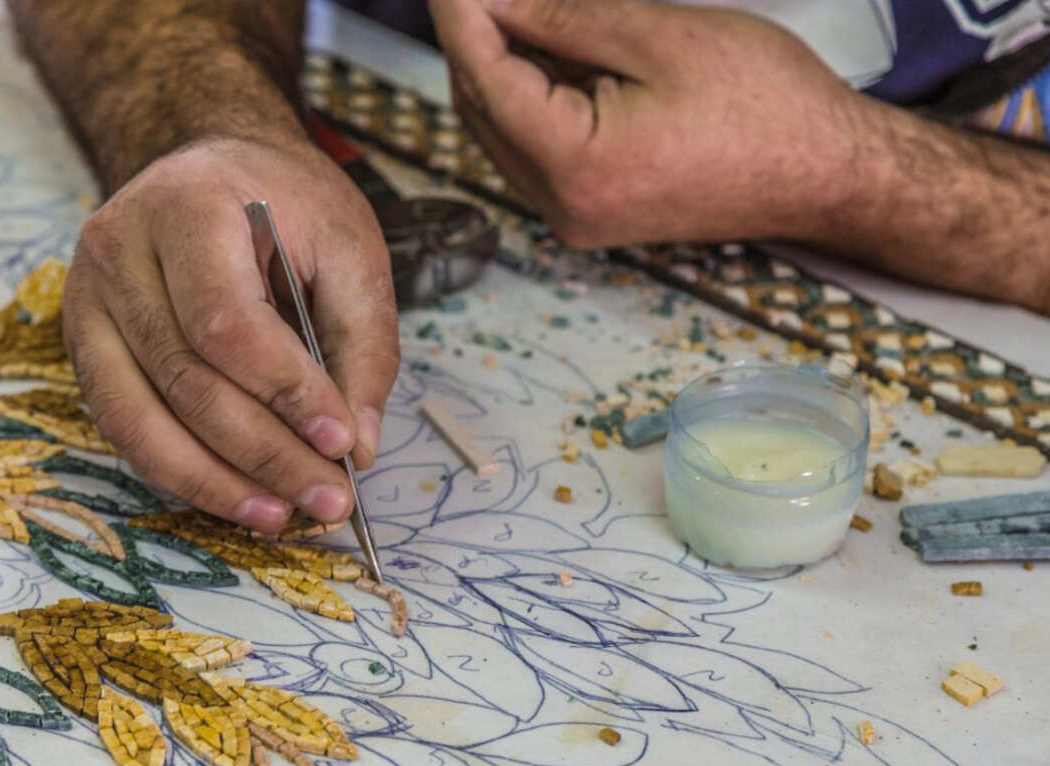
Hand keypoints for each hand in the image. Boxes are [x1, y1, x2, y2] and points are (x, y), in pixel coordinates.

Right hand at [63, 135, 398, 532]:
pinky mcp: (85, 344)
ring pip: (142, 419)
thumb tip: (356, 447)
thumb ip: (363, 343)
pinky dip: (183, 473)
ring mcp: (88, 301)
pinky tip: (238, 497)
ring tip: (285, 515)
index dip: (284, 393)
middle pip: (185, 380)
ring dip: (218, 483)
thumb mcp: (349, 246)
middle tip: (329, 500)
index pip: (226, 323)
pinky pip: (126, 427)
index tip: (341, 443)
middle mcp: (117, 253)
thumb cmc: (285, 202)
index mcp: (186, 207)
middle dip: (264, 454)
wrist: (212, 168)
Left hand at [429, 0, 875, 245]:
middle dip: (473, 38)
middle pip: (481, 111)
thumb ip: (562, 20)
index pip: (485, 79)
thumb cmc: (766, 103)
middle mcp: (561, 207)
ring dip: (497, 68)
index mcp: (575, 167)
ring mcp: (574, 219)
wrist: (826, 175)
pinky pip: (533, 152)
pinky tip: (540, 52)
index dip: (463, 15)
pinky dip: (527, 100)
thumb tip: (492, 0)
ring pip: (502, 132)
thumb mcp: (661, 38)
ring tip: (510, 8)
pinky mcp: (590, 214)